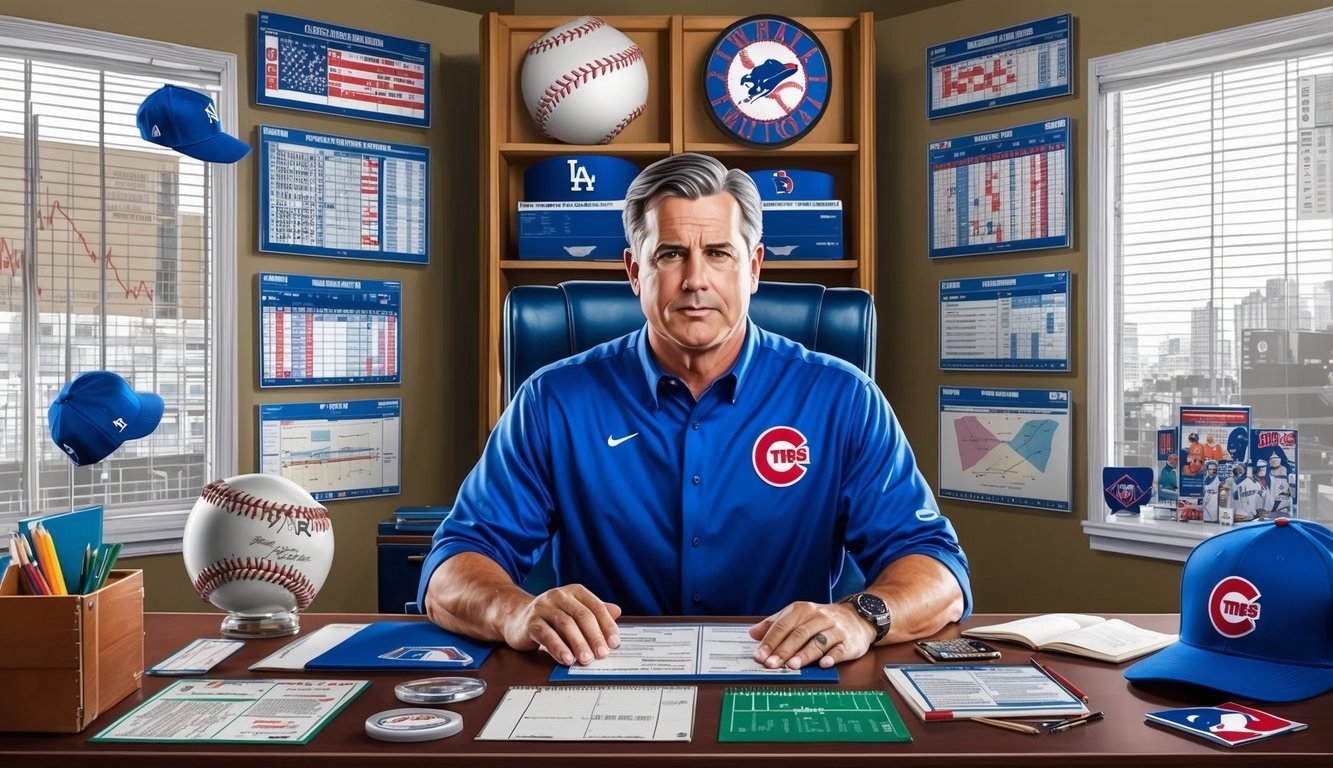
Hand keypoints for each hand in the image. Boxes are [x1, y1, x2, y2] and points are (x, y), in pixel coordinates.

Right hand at [503, 584, 621, 665]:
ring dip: (578, 644)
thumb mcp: (573, 611)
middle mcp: (559, 595)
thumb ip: (594, 612)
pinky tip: (566, 659)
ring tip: (586, 659)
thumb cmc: (550, 617)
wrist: (516, 617)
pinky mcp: (531, 622)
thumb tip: (617, 612)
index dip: (607, 625)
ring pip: (565, 625)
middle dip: (594, 636)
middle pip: (582, 615)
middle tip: (602, 653)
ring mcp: (543, 607)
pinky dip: (558, 648)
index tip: (615, 642)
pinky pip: (546, 635)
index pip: (595, 607)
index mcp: (574, 592)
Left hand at [748, 600, 875, 670]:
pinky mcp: (849, 642)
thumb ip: (775, 624)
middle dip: (784, 650)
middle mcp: (819, 617)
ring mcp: (835, 629)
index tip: (760, 655)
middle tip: (772, 664)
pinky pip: (839, 650)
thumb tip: (752, 633)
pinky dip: (832, 657)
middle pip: (799, 634)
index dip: (770, 641)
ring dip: (804, 654)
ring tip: (792, 666)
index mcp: (802, 610)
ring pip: (818, 642)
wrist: (857, 617)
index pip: (783, 625)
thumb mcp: (798, 615)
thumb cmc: (821, 620)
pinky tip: (823, 664)